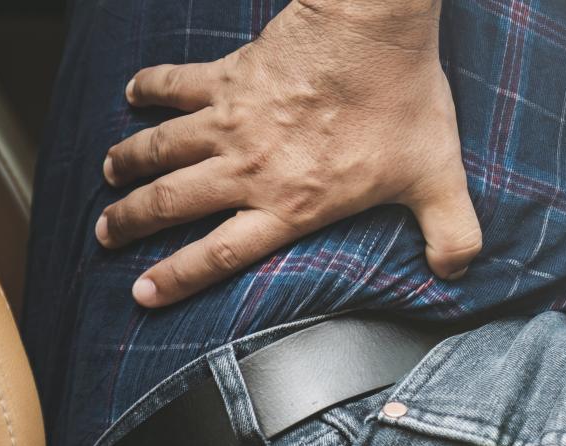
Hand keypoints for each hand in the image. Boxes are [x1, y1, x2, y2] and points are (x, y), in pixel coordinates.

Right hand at [96, 0, 480, 307]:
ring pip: (161, 148)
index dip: (178, 278)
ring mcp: (231, 120)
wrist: (372, 32)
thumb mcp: (438, 179)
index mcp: (292, 204)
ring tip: (109, 175)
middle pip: (173, 203)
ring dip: (129, 163)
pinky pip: (175, 83)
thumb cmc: (401, 102)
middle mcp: (249, 168)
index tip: (143, 292)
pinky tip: (133, 93)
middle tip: (106, 235)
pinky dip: (149, 88)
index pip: (221, 254)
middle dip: (133, 223)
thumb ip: (451, 233)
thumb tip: (459, 271)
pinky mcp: (228, 75)